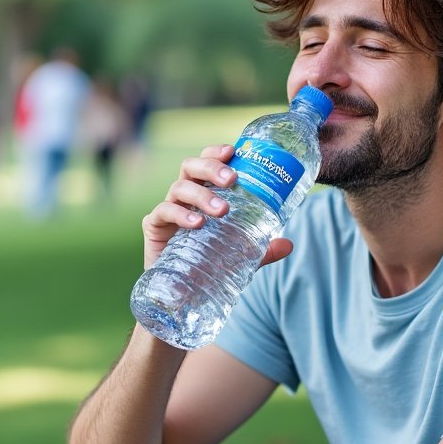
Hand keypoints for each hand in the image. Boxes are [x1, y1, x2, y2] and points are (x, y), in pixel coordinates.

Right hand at [140, 144, 293, 269]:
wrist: (181, 293)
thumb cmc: (209, 263)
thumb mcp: (240, 256)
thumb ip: (263, 250)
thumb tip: (288, 244)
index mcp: (203, 192)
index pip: (207, 162)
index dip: (216, 152)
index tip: (233, 151)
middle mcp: (184, 196)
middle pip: (191, 167)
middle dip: (211, 167)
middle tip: (232, 179)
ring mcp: (167, 209)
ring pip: (179, 187)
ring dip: (202, 195)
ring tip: (222, 210)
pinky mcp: (154, 227)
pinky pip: (163, 212)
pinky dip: (180, 215)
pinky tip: (197, 224)